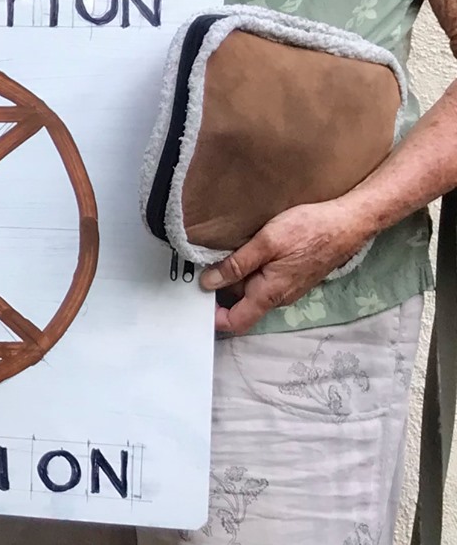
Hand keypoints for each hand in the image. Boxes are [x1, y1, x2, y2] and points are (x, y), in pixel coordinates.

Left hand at [196, 198, 373, 334]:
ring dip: (234, 277)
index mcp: (270, 294)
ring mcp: (287, 286)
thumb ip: (237, 264)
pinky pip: (263, 279)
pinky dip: (249, 269)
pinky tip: (244, 250)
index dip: (214, 317)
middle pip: (240, 303)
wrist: (348, 222)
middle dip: (219, 289)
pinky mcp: (292, 274)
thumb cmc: (311, 230)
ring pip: (251, 289)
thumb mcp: (266, 243)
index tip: (196, 299)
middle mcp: (279, 296)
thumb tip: (209, 281)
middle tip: (201, 266)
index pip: (237, 322)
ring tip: (220, 254)